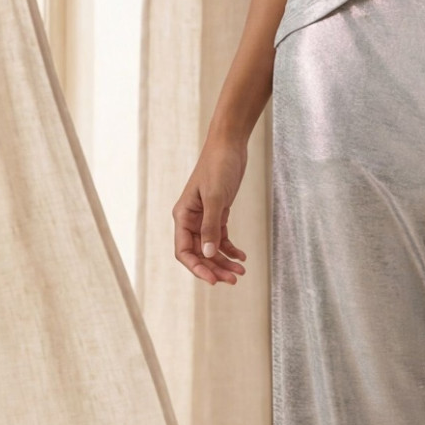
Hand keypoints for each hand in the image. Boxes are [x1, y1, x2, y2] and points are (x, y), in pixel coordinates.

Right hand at [173, 134, 249, 285]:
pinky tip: (242, 256)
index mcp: (183, 216)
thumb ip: (211, 226)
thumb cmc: (219, 166)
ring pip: (211, 247)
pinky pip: (221, 237)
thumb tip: (207, 254)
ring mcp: (204, 217)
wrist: (229, 145)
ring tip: (241, 272)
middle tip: (233, 280)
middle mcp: (191, 219)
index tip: (213, 280)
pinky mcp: (218, 212)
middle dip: (215, 268)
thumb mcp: (216, 197)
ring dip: (224, 261)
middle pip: (199, 253)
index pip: (184, 251)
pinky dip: (230, 248)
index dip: (197, 268)